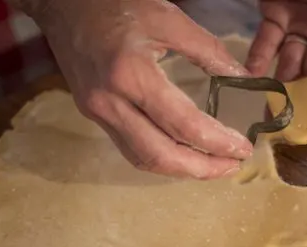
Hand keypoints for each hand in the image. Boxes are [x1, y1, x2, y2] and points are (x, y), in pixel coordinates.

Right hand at [16, 0, 252, 178]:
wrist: (62, 4)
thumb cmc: (116, 4)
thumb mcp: (169, 19)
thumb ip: (209, 51)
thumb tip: (244, 79)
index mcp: (132, 74)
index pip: (182, 124)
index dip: (217, 143)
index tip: (243, 148)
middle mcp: (110, 101)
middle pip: (161, 155)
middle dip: (202, 169)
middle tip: (233, 165)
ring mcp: (98, 112)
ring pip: (143, 159)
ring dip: (181, 170)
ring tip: (214, 165)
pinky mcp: (93, 114)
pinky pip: (130, 149)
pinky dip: (161, 158)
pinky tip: (184, 154)